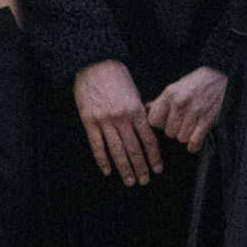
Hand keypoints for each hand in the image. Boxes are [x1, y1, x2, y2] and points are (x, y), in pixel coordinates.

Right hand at [73, 59, 162, 185]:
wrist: (94, 64)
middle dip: (140, 167)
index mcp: (136, 111)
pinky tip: (107, 171)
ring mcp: (105, 122)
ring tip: (129, 181)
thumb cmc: (116, 76)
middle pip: (134, 149)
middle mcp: (122, 119)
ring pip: (117, 151)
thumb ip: (139, 113)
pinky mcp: (89, 122)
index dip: (154, 157)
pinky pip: (97, 146)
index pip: (149, 140)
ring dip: (125, 168)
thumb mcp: (134, 93)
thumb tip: (145, 132)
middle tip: (144, 181)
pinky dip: (102, 160)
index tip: (157, 169)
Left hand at [144, 66, 227, 152]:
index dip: (159, 124)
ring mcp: (194, 112)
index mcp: (169, 93)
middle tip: (182, 124)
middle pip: (168, 132)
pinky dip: (194, 145)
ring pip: (181, 138)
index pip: (153, 120)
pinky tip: (196, 139)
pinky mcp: (207, 120)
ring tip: (191, 128)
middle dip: (174, 130)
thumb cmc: (198, 82)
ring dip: (186, 136)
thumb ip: (163, 99)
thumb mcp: (177, 86)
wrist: (224, 75)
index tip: (166, 122)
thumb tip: (146, 107)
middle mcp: (180, 102)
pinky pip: (194, 142)